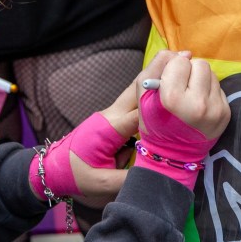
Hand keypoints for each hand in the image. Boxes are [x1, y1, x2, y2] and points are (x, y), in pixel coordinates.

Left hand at [33, 50, 187, 207]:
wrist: (52, 169)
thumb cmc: (74, 176)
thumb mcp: (99, 184)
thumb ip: (128, 179)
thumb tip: (157, 174)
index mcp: (110, 129)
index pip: (141, 112)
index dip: (164, 101)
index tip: (187, 90)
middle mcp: (112, 115)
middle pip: (139, 88)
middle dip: (161, 72)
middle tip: (187, 57)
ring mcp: (112, 114)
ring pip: (138, 89)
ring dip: (157, 75)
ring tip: (182, 61)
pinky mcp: (114, 117)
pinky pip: (136, 99)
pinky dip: (152, 87)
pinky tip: (168, 83)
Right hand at [134, 53, 229, 189]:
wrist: (171, 153)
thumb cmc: (153, 121)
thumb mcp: (143, 92)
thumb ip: (158, 64)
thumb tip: (186, 53)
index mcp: (173, 99)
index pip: (180, 62)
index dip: (172, 70)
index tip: (168, 84)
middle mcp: (198, 104)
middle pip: (200, 64)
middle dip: (190, 72)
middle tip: (182, 87)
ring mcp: (215, 110)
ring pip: (212, 74)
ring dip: (201, 80)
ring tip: (191, 96)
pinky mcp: (226, 114)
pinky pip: (219, 88)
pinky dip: (208, 92)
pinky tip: (199, 105)